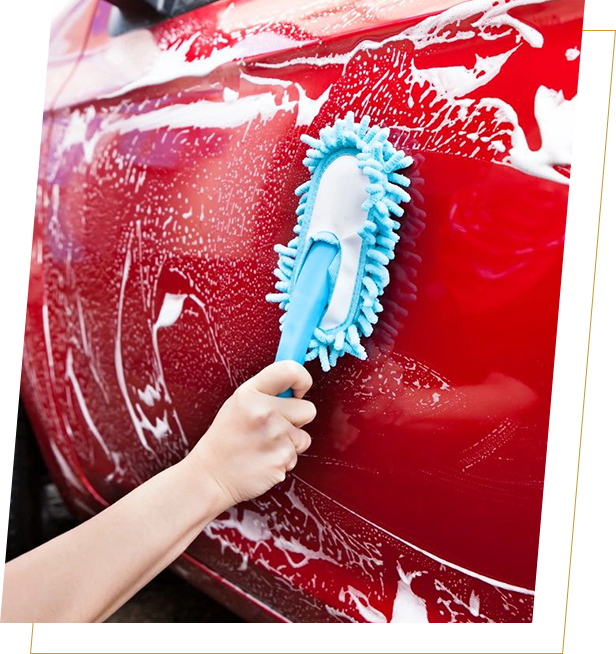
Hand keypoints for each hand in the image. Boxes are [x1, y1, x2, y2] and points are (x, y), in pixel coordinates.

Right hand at [188, 361, 315, 506]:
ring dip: (290, 443)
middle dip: (297, 419)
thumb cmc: (226, 438)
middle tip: (274, 427)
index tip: (298, 391)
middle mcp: (264, 412)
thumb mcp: (238, 404)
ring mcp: (274, 436)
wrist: (210, 475)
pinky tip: (263, 459)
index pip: (290, 370)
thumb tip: (295, 382)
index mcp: (250, 393)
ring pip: (304, 437)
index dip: (302, 379)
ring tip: (264, 445)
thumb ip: (265, 391)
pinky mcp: (281, 459)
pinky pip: (296, 456)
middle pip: (308, 409)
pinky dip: (283, 460)